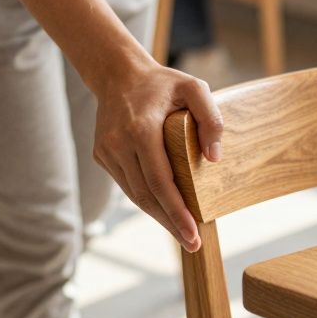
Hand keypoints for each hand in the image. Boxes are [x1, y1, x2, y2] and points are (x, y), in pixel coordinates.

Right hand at [91, 57, 222, 251]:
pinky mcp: (102, 155)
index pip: (160, 181)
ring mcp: (106, 151)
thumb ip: (210, 119)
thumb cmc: (163, 83)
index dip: (176, 211)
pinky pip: (127, 185)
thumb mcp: (195, 87)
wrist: (118, 73)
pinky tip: (164, 211)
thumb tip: (214, 159)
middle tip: (193, 244)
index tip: (194, 233)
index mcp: (141, 129)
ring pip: (134, 195)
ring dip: (158, 216)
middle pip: (146, 195)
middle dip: (170, 223)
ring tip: (181, 233)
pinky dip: (146, 200)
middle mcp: (118, 144)